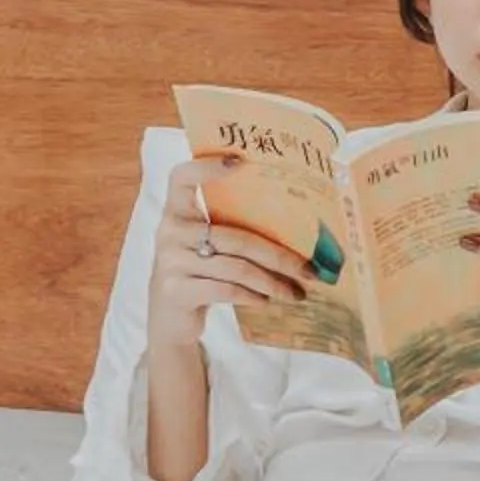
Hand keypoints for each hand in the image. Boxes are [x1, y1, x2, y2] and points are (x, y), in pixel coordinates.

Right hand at [149, 156, 314, 355]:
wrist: (169, 320)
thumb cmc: (198, 275)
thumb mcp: (204, 247)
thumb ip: (229, 230)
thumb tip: (297, 231)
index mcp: (176, 213)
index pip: (181, 177)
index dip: (206, 166)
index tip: (240, 160)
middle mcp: (170, 233)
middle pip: (236, 237)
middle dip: (280, 256)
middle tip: (310, 269)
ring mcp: (171, 262)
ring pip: (237, 268)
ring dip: (273, 282)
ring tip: (297, 292)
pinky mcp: (177, 291)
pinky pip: (226, 290)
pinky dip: (253, 296)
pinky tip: (268, 300)